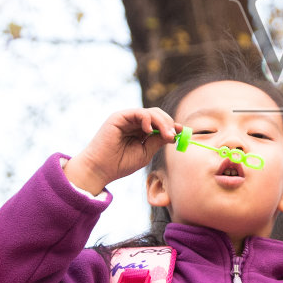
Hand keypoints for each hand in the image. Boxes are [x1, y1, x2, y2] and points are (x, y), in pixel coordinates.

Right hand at [64, 107, 178, 194]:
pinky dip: (148, 119)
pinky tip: (150, 131)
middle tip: (174, 135)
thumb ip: (157, 141)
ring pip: (151, 112)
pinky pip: (139, 113)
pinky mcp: (119, 117)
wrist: (100, 169)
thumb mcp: (145, 152)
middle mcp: (133, 123)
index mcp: (140, 131)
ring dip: (163, 122)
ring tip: (167, 135)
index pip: (159, 123)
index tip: (183, 131)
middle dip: (169, 124)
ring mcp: (126, 118)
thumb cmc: (120, 164)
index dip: (172, 125)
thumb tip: (174, 133)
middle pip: (157, 115)